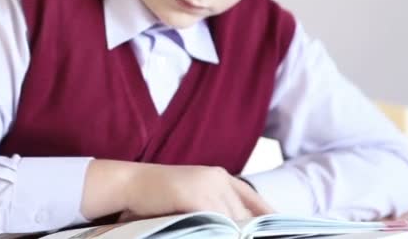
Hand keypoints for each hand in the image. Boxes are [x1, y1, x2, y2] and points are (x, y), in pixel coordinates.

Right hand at [121, 164, 273, 220]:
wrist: (130, 183)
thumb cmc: (157, 194)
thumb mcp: (192, 194)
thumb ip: (213, 206)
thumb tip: (236, 226)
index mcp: (219, 175)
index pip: (252, 198)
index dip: (267, 216)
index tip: (277, 230)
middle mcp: (217, 178)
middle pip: (243, 213)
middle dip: (246, 232)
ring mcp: (207, 186)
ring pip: (231, 220)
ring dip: (233, 235)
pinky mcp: (195, 197)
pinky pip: (215, 223)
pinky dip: (217, 234)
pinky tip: (214, 237)